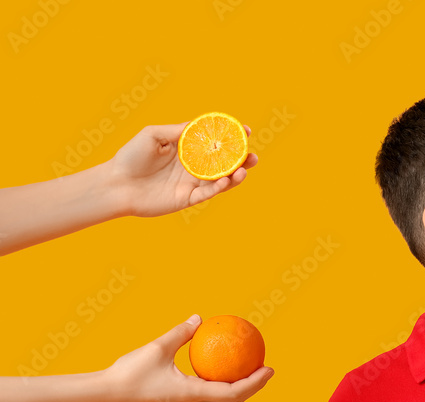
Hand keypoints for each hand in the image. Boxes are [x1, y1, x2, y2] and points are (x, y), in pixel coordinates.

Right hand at [101, 314, 273, 401]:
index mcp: (193, 394)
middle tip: (269, 369)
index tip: (269, 369)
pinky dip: (222, 381)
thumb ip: (180, 333)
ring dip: (240, 385)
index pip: (233, 392)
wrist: (108, 393)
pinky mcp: (180, 398)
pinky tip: (224, 364)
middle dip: (254, 386)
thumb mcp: (157, 348)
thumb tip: (199, 318)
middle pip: (233, 399)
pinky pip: (209, 391)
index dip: (254, 382)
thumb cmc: (131, 371)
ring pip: (222, 398)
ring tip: (252, 367)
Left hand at [107, 122, 257, 217]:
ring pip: (222, 179)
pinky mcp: (188, 198)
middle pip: (224, 162)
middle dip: (241, 159)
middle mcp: (193, 165)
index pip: (214, 141)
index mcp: (187, 148)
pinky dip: (220, 187)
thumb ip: (177, 130)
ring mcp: (192, 182)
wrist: (117, 185)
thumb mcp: (153, 134)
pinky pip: (209, 193)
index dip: (231, 136)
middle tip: (251, 155)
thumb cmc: (131, 157)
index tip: (245, 130)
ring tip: (243, 170)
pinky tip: (227, 180)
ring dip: (236, 175)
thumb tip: (201, 125)